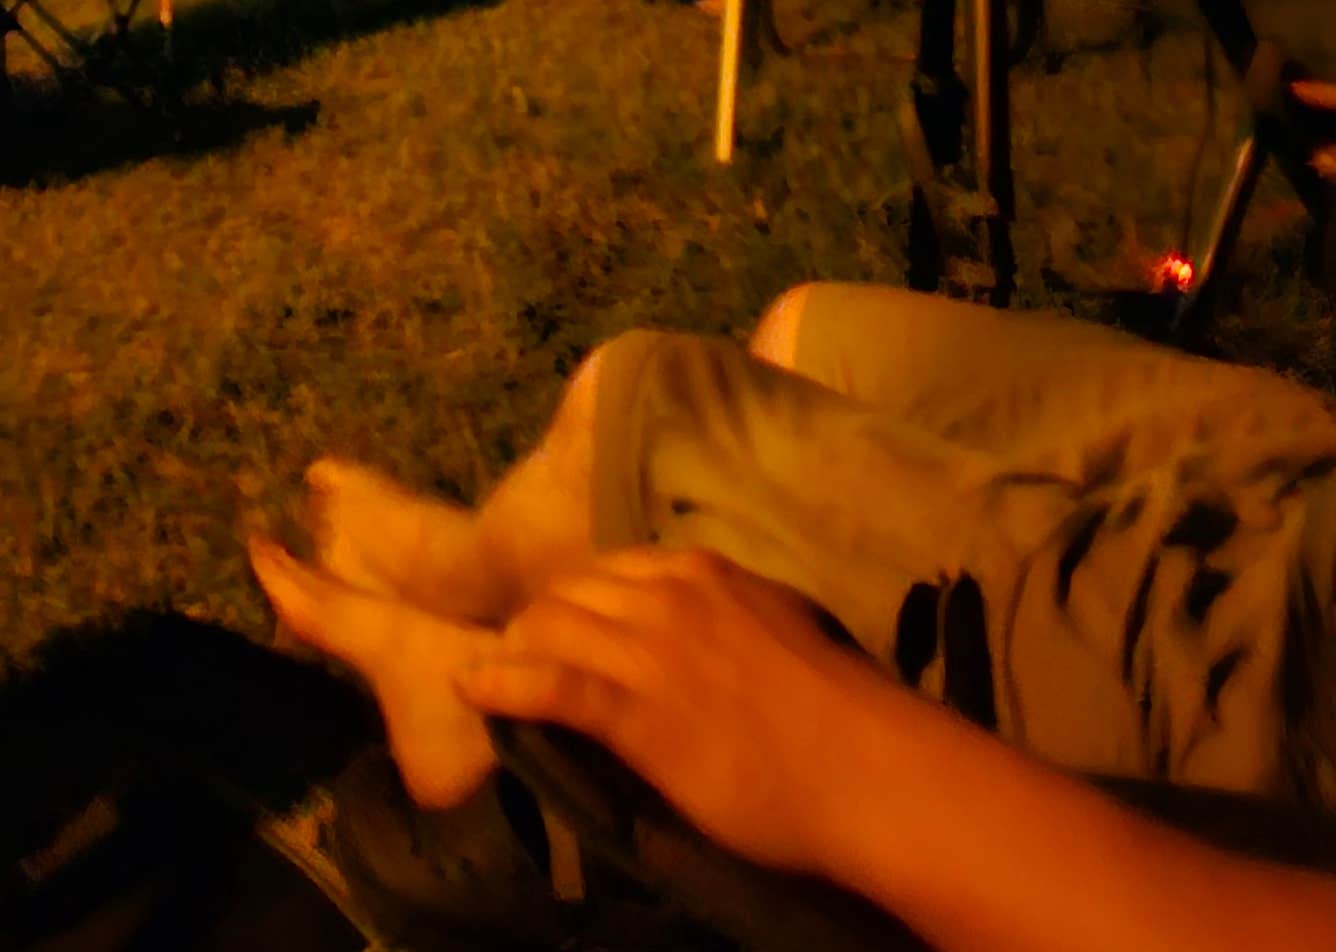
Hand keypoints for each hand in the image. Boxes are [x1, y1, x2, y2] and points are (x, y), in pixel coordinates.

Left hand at [451, 547, 922, 887]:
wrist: (865, 767)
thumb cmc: (842, 707)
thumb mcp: (782, 628)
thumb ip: (732, 617)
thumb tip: (708, 628)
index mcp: (705, 573)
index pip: (612, 568)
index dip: (580, 598)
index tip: (567, 622)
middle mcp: (668, 597)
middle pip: (569, 592)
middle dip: (539, 621)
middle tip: (525, 654)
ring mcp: (648, 652)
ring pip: (550, 628)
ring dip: (516, 650)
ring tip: (500, 675)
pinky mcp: (636, 713)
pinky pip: (550, 686)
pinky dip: (502, 684)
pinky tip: (470, 688)